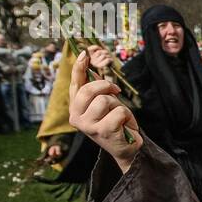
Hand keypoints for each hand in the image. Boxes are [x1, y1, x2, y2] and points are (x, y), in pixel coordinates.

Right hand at [68, 49, 140, 172]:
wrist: (126, 148)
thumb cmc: (115, 123)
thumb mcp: (106, 104)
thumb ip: (97, 90)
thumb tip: (91, 70)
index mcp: (75, 108)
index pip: (75, 85)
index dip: (79, 68)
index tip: (85, 53)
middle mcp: (76, 117)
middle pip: (89, 89)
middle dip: (106, 86)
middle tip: (116, 92)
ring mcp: (88, 125)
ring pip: (105, 100)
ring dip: (119, 105)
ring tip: (120, 117)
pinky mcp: (102, 131)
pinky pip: (119, 112)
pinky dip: (126, 116)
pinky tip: (124, 126)